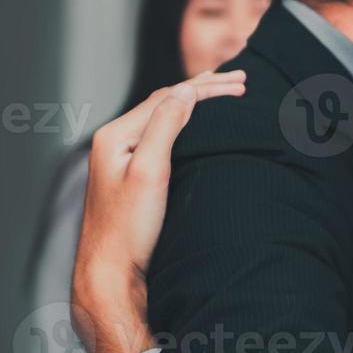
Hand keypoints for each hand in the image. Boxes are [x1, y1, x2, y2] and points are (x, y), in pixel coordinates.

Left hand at [71, 71, 245, 352]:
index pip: (169, 98)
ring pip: (164, 117)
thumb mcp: (150, 172)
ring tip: (224, 92)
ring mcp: (120, 159)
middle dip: (205, 88)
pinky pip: (162, 135)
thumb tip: (185, 90)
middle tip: (242, 80)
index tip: (241, 85)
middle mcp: (115, 142)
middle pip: (166, 102)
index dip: (207, 87)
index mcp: (115, 135)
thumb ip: (166, 126)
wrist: (110, 272)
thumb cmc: (128, 229)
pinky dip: (185, 122)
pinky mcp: (130, 175)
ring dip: (196, 103)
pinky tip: (198, 124)